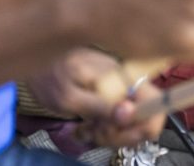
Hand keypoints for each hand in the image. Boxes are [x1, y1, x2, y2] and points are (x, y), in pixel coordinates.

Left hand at [28, 49, 165, 147]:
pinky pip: (119, 121)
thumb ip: (100, 105)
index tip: (114, 130)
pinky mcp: (113, 97)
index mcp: (123, 77)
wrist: (36, 58)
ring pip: (133, 124)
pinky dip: (104, 130)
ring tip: (86, 130)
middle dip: (122, 134)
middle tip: (95, 133)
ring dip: (110, 135)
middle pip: (148, 119)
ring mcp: (122, 90)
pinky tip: (86, 127)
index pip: (157, 104)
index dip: (142, 126)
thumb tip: (129, 113)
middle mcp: (129, 82)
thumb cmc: (49, 74)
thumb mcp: (69, 96)